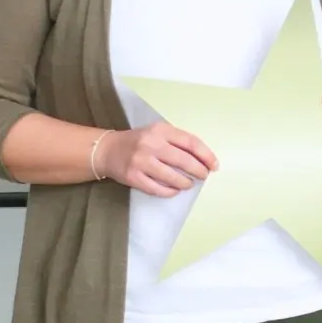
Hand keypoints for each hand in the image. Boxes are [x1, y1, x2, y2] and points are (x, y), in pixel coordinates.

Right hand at [95, 123, 217, 197]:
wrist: (107, 150)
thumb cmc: (139, 141)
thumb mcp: (158, 133)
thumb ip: (178, 141)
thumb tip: (204, 159)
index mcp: (161, 130)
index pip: (191, 142)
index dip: (206, 155)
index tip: (214, 165)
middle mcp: (151, 144)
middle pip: (184, 161)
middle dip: (199, 171)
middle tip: (203, 176)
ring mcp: (141, 161)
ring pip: (172, 177)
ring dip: (185, 183)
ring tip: (188, 184)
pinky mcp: (133, 177)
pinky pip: (157, 188)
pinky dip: (170, 191)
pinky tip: (174, 190)